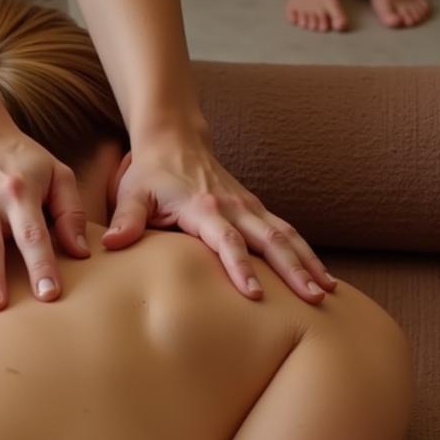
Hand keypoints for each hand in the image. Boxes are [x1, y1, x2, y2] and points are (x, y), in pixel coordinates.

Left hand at [104, 122, 334, 303]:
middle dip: (292, 269)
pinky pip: (286, 232)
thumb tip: (112, 245)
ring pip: (285, 235)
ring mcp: (248, 207)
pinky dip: (305, 252)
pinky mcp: (255, 209)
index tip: (254, 293)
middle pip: (269, 239)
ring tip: (326, 292)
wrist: (174, 140)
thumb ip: (126, 220)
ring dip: (307, 262)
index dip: (239, 266)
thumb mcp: (132, 195)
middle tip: (312, 299)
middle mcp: (233, 206)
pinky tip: (321, 276)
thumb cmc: (150, 174)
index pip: (226, 241)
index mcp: (203, 207)